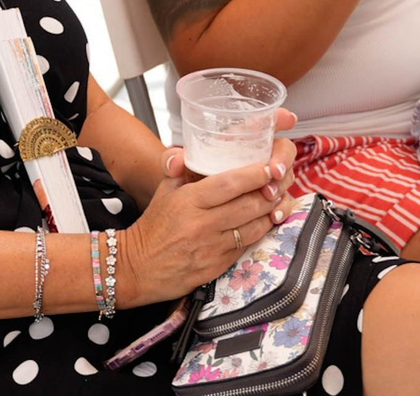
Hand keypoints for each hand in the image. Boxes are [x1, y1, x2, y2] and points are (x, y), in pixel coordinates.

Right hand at [125, 112, 297, 304]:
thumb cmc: (154, 226)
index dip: (254, 174)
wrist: (138, 267)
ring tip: (278, 200)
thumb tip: (185, 152)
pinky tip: (265, 223)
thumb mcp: (163, 191)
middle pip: (249, 205)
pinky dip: (259, 233)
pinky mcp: (218, 267)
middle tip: (280, 181)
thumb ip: (177, 167)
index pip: (229, 183)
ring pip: (254, 227)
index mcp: (189, 201)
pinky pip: (246, 246)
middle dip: (270, 191)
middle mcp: (202, 224)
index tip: (268, 166)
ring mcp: (212, 248)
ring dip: (270, 213)